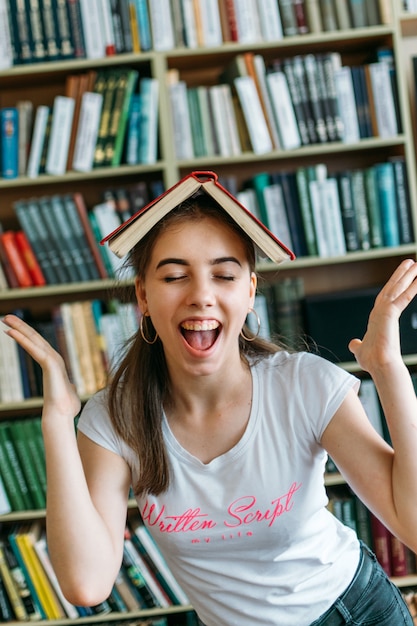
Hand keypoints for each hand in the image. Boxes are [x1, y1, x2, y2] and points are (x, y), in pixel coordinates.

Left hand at [3, 313, 80, 418]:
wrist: (62, 414)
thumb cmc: (64, 407)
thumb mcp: (64, 392)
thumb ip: (64, 387)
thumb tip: (67, 389)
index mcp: (55, 364)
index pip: (39, 345)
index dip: (27, 335)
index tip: (14, 329)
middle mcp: (54, 358)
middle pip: (35, 337)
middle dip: (21, 326)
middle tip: (7, 317)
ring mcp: (52, 360)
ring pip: (33, 339)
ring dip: (19, 327)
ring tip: (6, 318)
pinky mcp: (49, 364)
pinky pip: (32, 348)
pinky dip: (21, 339)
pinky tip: (10, 331)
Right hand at [348, 259, 416, 373]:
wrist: (380, 364)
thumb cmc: (372, 360)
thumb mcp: (361, 350)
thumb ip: (357, 345)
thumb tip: (353, 343)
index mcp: (375, 318)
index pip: (385, 297)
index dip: (392, 285)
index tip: (399, 277)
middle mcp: (378, 312)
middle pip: (391, 288)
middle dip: (400, 275)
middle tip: (410, 262)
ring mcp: (383, 311)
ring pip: (397, 289)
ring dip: (407, 276)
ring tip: (415, 264)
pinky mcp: (390, 313)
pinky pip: (404, 297)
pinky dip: (412, 288)